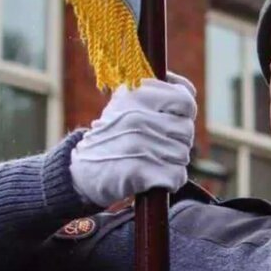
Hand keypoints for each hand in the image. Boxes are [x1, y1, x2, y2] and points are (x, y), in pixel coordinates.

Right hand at [70, 73, 196, 206]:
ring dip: (172, 161)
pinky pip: (176, 175)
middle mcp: (137, 118)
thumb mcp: (126, 103)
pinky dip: (170, 180)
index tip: (175, 118)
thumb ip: (156, 93)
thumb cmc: (114, 134)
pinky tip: (155, 176)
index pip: (185, 100)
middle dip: (178, 140)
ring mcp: (138, 144)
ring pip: (182, 154)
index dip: (186, 112)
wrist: (83, 170)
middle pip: (186, 130)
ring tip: (152, 160)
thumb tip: (187, 90)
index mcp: (136, 96)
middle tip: (158, 145)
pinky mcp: (139, 171)